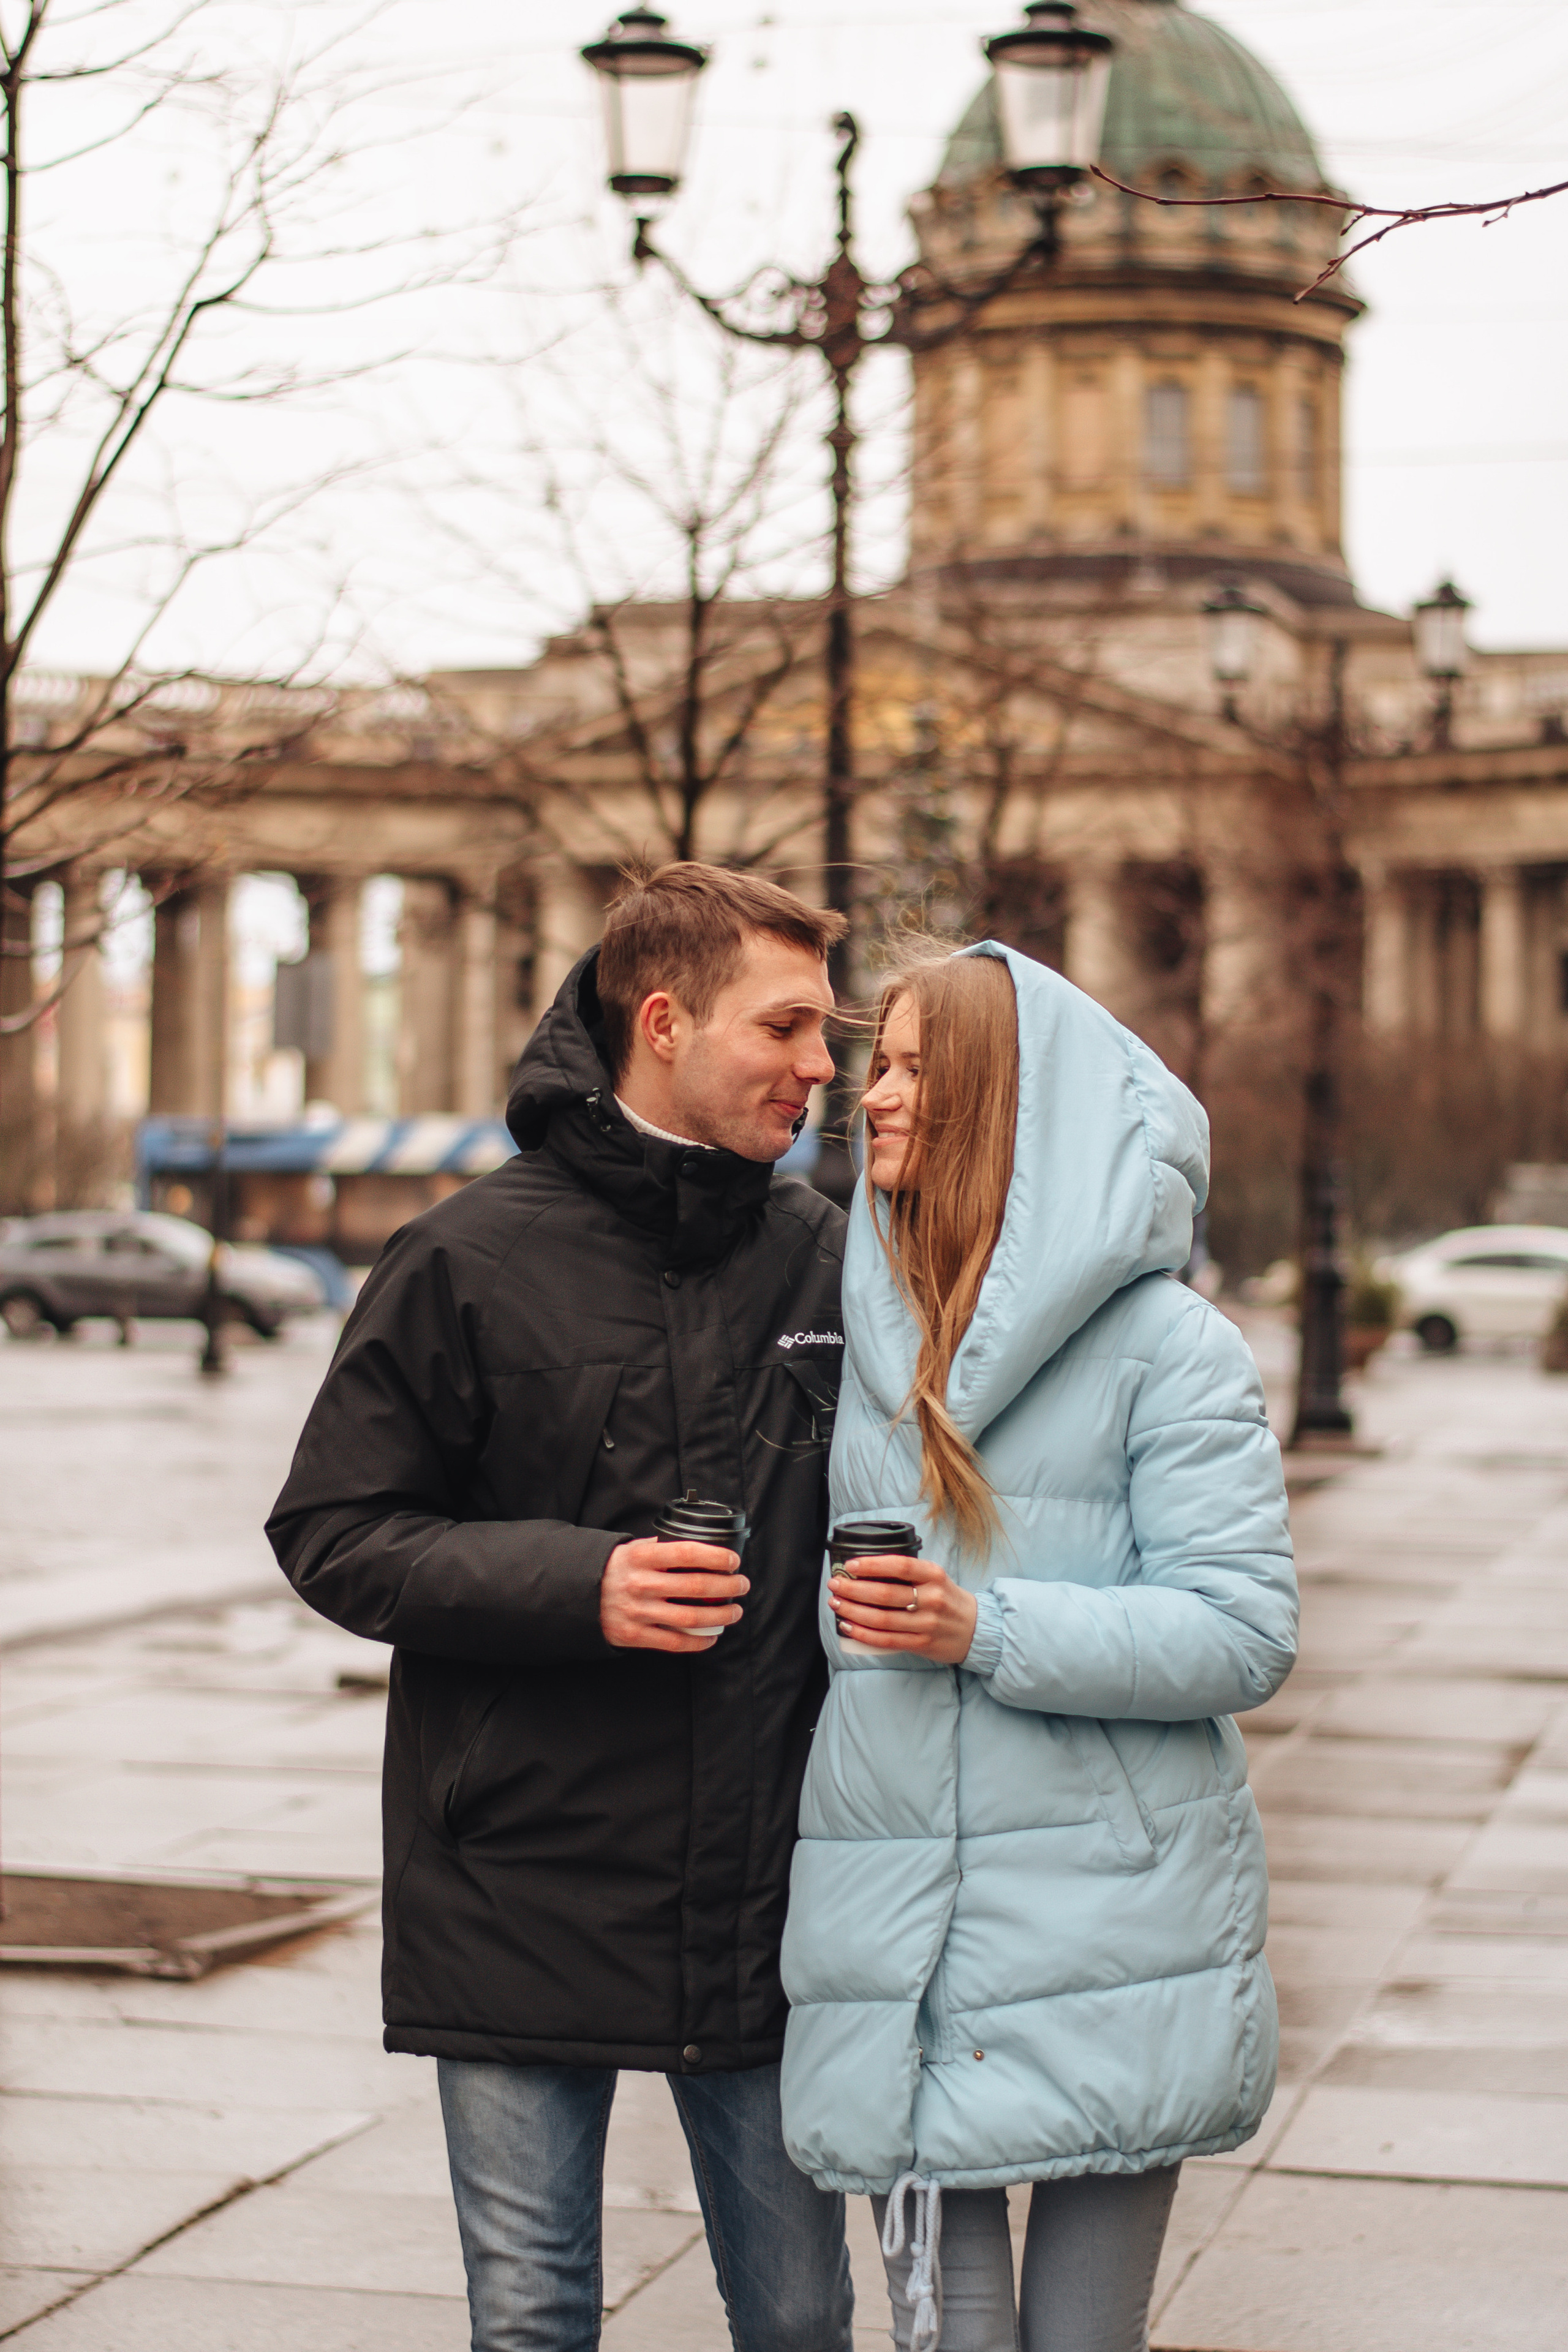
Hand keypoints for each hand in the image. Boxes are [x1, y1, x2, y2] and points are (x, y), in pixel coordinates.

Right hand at [601, 1538, 747, 1652]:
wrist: (577, 1597)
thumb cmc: (612, 1570)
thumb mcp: (631, 1549)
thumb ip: (660, 1547)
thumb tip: (696, 1546)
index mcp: (642, 1556)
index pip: (687, 1553)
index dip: (716, 1556)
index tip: (733, 1561)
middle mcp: (641, 1583)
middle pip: (696, 1586)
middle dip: (727, 1586)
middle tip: (742, 1586)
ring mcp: (638, 1611)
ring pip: (691, 1616)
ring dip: (720, 1616)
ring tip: (734, 1612)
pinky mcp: (635, 1635)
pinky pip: (675, 1642)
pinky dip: (698, 1641)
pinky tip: (712, 1636)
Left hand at [827, 1553, 977, 1665]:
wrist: (976, 1630)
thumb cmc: (948, 1600)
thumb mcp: (936, 1578)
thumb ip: (909, 1574)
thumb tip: (867, 1569)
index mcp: (934, 1575)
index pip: (900, 1565)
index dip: (872, 1565)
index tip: (850, 1565)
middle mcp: (931, 1599)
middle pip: (884, 1594)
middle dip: (853, 1589)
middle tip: (835, 1585)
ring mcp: (926, 1624)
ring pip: (881, 1619)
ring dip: (853, 1611)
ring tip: (836, 1604)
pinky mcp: (921, 1643)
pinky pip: (885, 1640)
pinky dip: (863, 1633)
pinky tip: (848, 1626)